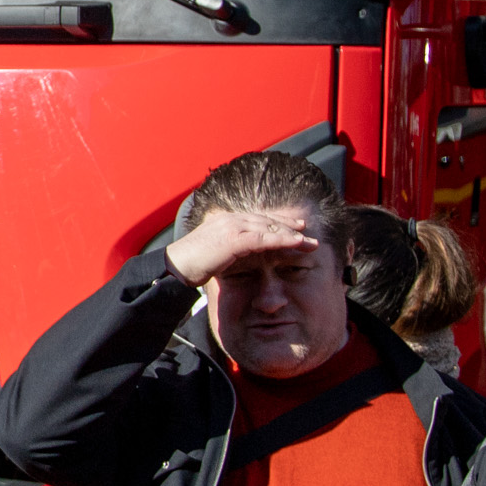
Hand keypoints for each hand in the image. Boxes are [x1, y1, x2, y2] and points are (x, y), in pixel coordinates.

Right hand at [164, 209, 318, 287]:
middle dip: (288, 224)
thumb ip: (226, 251)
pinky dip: (283, 239)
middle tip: (307, 228)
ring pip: (269, 227)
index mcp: (223, 221)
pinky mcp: (234, 239)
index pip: (255, 218)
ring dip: (292, 233)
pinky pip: (265, 238)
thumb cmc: (188, 265)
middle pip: (266, 220)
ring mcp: (232, 227)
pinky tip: (297, 243)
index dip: (275, 221)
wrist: (174, 267)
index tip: (291, 225)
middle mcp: (229, 220)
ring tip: (310, 241)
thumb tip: (236, 258)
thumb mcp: (211, 254)